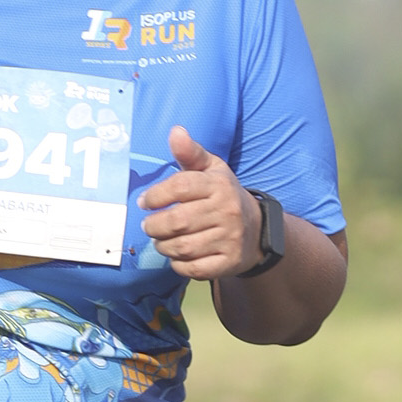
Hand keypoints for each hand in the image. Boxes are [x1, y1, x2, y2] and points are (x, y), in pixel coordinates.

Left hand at [139, 125, 263, 282]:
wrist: (257, 229)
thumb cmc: (223, 195)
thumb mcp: (211, 169)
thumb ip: (190, 153)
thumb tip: (175, 132)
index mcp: (219, 185)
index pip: (180, 187)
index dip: (156, 196)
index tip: (144, 202)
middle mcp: (227, 211)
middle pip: (177, 221)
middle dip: (155, 226)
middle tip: (149, 226)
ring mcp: (230, 238)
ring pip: (183, 247)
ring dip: (163, 246)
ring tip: (161, 241)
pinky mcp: (229, 262)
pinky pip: (194, 269)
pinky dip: (178, 265)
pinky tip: (177, 257)